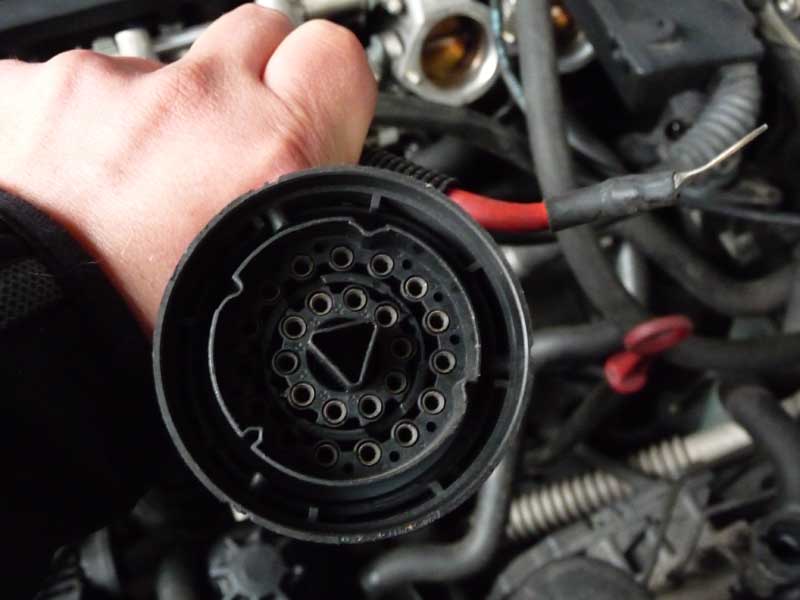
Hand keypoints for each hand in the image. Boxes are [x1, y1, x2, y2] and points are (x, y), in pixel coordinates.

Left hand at [0, 5, 375, 329]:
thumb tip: (311, 158)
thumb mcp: (266, 271)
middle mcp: (198, 103)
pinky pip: (91, 84)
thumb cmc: (139, 325)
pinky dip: (94, 124)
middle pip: (258, 31)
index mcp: (273, 153)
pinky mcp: (42, 84)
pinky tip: (89, 180)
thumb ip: (298, 189)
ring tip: (141, 188)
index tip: (311, 106)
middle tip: (230, 145)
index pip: (337, 55)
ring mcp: (113, 88)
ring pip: (169, 66)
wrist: (32, 331)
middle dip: (253, 79)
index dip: (324, 84)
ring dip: (166, 114)